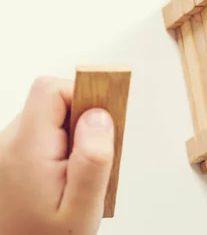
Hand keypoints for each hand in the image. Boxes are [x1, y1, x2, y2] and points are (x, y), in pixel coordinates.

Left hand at [0, 77, 113, 234]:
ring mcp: (9, 149)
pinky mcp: (13, 156)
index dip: (84, 94)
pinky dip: (64, 146)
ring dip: (75, 134)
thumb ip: (93, 160)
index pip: (52, 90)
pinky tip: (68, 175)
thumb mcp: (81, 207)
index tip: (106, 113)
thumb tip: (100, 116)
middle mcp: (10, 143)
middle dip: (85, 119)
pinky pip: (45, 133)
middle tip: (96, 154)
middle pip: (54, 101)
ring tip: (80, 172)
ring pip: (52, 117)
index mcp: (26, 148)